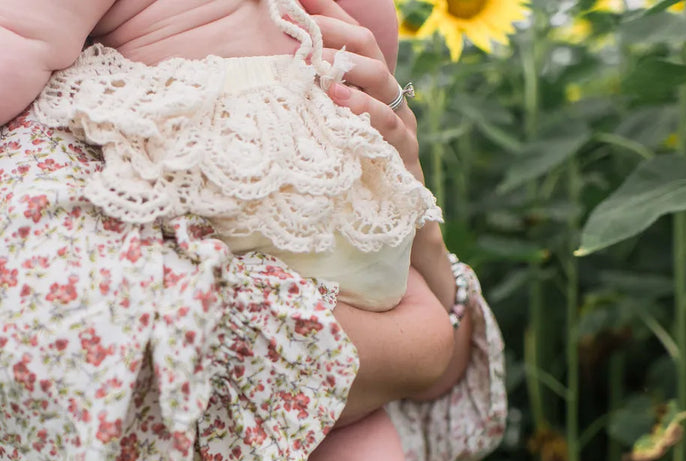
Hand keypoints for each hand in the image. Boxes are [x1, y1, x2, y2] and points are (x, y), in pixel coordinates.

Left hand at [300, 0, 422, 182]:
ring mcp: (400, 121)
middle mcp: (388, 95)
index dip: (330, 18)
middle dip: (338, 34)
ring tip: (322, 64)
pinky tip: (339, 103)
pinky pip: (388, 125)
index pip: (353, 38)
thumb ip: (315, 97)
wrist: (389, 214)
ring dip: (352, 69)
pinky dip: (365, 110)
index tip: (296, 8)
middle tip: (308, 31)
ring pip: (382, 81)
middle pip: (369, 50)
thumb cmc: (355, 166)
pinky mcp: (402, 151)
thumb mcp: (331, 128)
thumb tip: (283, 68)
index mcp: (371, 85)